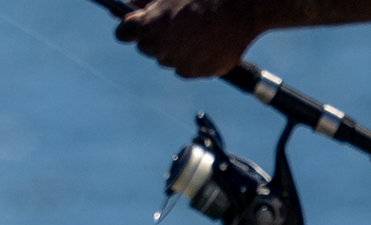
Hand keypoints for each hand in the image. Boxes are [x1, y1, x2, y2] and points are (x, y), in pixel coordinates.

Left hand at [116, 0, 263, 77]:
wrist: (246, 6)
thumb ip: (144, 0)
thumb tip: (127, 5)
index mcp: (150, 26)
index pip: (123, 33)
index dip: (131, 27)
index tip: (138, 23)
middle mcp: (160, 48)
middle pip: (146, 47)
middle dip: (156, 36)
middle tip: (177, 22)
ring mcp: (179, 62)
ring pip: (168, 58)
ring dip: (175, 47)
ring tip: (198, 29)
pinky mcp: (197, 72)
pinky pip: (187, 67)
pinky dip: (193, 57)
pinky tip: (208, 40)